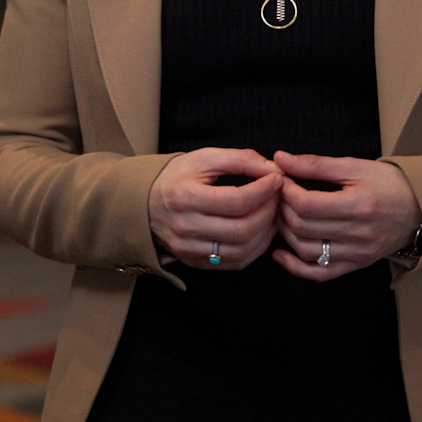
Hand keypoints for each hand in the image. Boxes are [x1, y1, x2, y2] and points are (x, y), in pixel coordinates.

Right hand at [148, 148, 281, 269]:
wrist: (145, 203)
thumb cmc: (177, 177)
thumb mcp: (204, 158)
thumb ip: (240, 159)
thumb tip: (273, 170)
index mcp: (185, 197)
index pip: (236, 201)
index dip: (263, 191)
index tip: (276, 179)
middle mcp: (185, 227)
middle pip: (242, 229)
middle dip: (269, 212)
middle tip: (276, 197)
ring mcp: (189, 249)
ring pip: (242, 250)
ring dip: (266, 233)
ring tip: (271, 213)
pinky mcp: (195, 262)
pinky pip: (235, 263)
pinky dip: (255, 249)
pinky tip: (260, 231)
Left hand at [271, 151, 420, 281]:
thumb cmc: (390, 183)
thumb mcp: (355, 166)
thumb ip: (315, 164)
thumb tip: (280, 159)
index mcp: (358, 206)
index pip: (306, 205)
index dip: (285, 192)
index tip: (280, 179)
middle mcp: (358, 234)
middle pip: (303, 227)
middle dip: (281, 209)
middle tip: (276, 195)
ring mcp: (357, 254)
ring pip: (306, 251)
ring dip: (285, 234)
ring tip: (280, 216)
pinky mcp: (357, 265)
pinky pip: (320, 274)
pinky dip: (296, 268)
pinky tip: (281, 254)